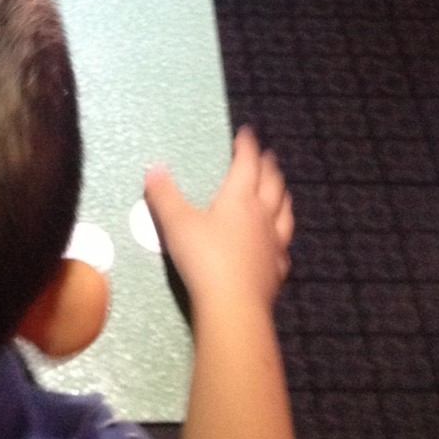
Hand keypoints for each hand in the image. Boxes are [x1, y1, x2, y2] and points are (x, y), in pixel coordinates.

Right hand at [143, 127, 292, 318]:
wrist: (233, 306)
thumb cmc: (205, 258)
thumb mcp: (176, 223)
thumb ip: (164, 195)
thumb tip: (153, 167)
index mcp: (239, 198)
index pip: (247, 163)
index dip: (247, 146)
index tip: (247, 132)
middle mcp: (262, 216)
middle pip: (272, 184)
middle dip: (269, 166)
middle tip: (268, 155)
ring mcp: (273, 243)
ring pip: (284, 212)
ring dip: (282, 196)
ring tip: (281, 189)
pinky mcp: (276, 270)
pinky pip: (283, 247)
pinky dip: (282, 237)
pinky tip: (279, 243)